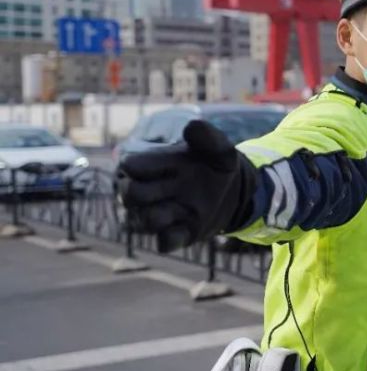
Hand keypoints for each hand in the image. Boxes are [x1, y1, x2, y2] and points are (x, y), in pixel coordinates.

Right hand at [116, 120, 254, 252]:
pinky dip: (173, 237)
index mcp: (151, 165)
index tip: (172, 165)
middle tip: (175, 185)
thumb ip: (208, 137)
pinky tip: (189, 223)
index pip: (128, 166)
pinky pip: (164, 243)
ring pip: (141, 223)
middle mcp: (149, 191)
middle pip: (129, 196)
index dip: (145, 167)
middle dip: (148, 192)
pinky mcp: (177, 235)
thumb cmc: (216, 165)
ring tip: (184, 205)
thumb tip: (190, 127)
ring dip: (161, 215)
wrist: (234, 191)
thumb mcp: (218, 148)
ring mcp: (160, 215)